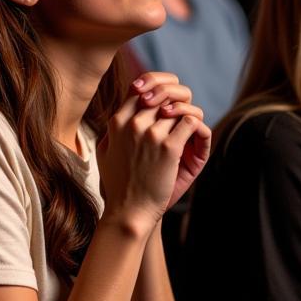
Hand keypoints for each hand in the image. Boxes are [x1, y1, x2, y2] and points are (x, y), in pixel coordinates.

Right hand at [97, 73, 211, 232]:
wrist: (129, 213)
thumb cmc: (118, 184)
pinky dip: (195, 126)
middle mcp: (133, 123)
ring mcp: (151, 135)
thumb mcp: (105, 150)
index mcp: (117, 121)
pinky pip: (190, 121)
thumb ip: (112, 128)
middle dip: (174, 98)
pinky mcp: (169, 148)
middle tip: (180, 113)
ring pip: (178, 106)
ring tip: (187, 128)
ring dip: (186, 115)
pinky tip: (192, 137)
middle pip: (160, 92)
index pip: (139, 87)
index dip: (155, 87)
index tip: (165, 99)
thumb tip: (120, 111)